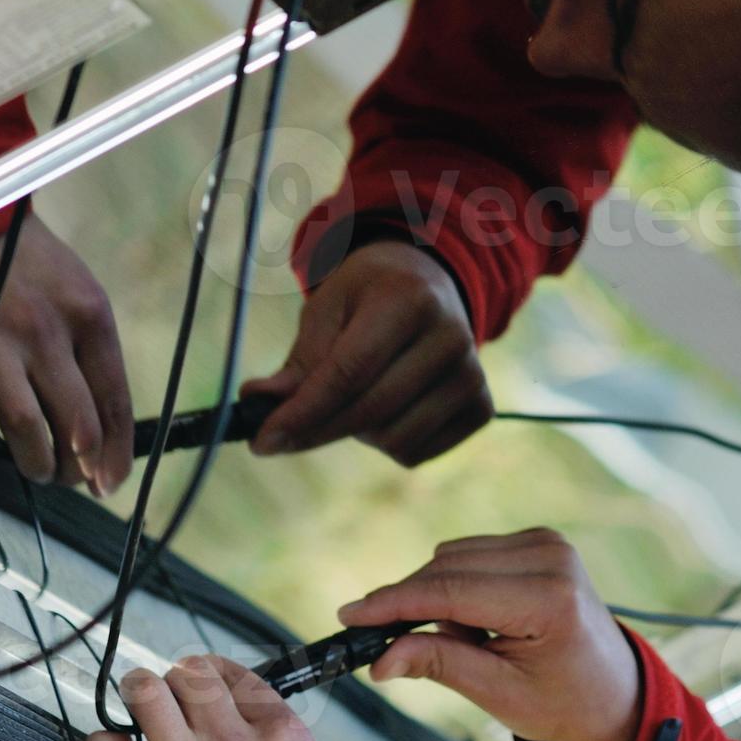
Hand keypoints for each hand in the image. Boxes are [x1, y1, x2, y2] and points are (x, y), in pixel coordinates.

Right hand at [0, 216, 131, 491]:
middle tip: (71, 479)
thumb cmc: (26, 263)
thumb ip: (92, 353)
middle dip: (79, 468)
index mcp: (86, 316)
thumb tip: (102, 428)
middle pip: (75, 425)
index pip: (112, 402)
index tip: (110, 482)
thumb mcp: (78, 293)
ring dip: (35, 463)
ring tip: (35, 470)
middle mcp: (43, 329)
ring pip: (24, 427)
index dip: (115, 453)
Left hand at [83, 657, 336, 740]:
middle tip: (173, 697)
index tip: (207, 681)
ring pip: (145, 693)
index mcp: (278, 737)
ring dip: (139, 693)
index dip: (216, 672)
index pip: (237, 675)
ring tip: (140, 707)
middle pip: (190, 674)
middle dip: (178, 679)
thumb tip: (242, 718)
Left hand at [242, 240, 490, 466]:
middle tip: (274, 438)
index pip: (349, 371)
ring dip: (355, 432)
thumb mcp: (328, 308)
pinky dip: (385, 444)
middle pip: (369, 411)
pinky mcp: (481, 408)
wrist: (430, 286)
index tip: (261, 441)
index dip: (303, 412)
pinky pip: (414, 454)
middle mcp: (452, 337)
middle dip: (314, 430)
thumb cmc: (368, 296)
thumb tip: (258, 399)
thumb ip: (300, 358)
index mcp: (409, 299)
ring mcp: (472, 376)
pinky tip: (386, 408)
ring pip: (391, 440)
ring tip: (355, 396)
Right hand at [339, 529, 640, 740]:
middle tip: (394, 648)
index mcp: (548, 600)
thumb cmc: (562, 703)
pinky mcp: (540, 540)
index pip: (450, 592)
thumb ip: (438, 665)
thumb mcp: (498, 694)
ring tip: (472, 643)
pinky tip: (481, 622)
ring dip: (441, 598)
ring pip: (453, 557)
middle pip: (446, 567)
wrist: (613, 693)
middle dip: (412, 605)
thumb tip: (380, 660)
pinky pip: (471, 554)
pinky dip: (459, 586)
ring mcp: (548, 543)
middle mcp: (551, 558)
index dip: (393, 603)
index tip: (350, 615)